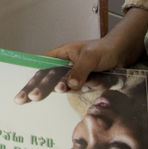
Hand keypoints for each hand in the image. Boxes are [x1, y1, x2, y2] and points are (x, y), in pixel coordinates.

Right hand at [15, 8, 147, 102]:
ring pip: (64, 87)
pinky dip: (91, 87)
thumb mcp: (90, 56)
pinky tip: (100, 79)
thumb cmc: (103, 50)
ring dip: (60, 88)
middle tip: (30, 98)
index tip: (26, 91)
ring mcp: (74, 77)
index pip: (43, 67)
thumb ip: (80, 70)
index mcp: (61, 55)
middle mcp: (64, 67)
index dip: (33, 78)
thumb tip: (69, 85)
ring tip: (48, 93)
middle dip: (38, 88)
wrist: (121, 55)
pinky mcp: (84, 85)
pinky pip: (81, 91)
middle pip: (48, 79)